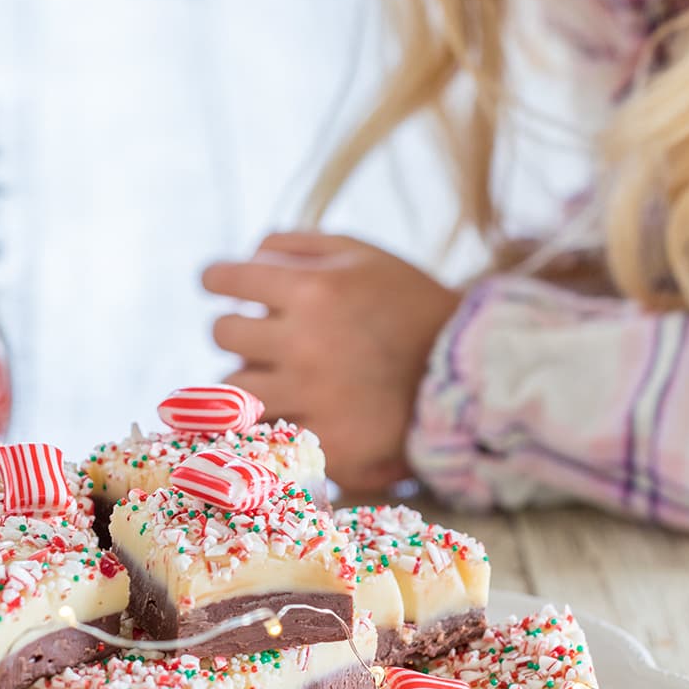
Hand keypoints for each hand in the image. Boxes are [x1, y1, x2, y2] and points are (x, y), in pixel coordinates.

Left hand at [201, 231, 461, 494]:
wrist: (471, 373)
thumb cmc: (412, 306)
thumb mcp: (365, 255)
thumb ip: (300, 246)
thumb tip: (245, 252)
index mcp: (314, 288)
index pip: (228, 278)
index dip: (217, 279)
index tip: (217, 285)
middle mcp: (306, 341)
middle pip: (225, 332)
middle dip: (236, 330)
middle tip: (256, 336)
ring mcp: (313, 396)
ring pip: (232, 389)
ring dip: (242, 381)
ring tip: (265, 380)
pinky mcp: (325, 442)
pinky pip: (263, 434)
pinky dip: (264, 425)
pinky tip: (279, 417)